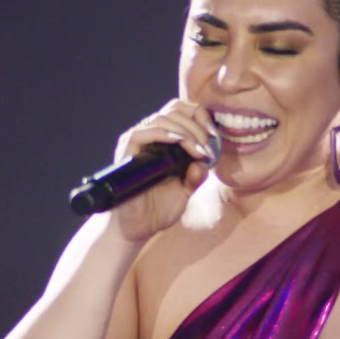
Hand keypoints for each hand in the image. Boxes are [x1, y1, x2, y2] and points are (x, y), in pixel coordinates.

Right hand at [108, 100, 218, 240]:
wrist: (137, 229)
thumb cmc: (159, 209)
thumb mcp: (186, 191)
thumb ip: (196, 176)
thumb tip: (203, 162)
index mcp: (164, 140)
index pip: (180, 111)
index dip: (199, 116)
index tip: (213, 135)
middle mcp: (149, 136)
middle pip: (174, 109)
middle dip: (196, 125)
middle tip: (208, 146)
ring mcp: (137, 143)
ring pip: (161, 118)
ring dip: (185, 130)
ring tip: (198, 150)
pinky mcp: (126, 152)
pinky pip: (143, 132)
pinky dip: (164, 134)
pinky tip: (180, 144)